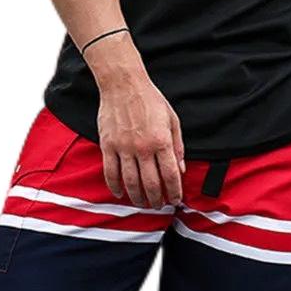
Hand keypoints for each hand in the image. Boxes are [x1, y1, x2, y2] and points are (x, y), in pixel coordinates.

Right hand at [96, 71, 184, 209]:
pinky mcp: (108, 146)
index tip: (176, 200)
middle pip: (151, 183)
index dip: (175, 191)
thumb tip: (181, 169)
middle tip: (159, 205)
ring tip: (143, 203)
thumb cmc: (150, 100)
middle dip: (157, 199)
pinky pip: (111, 172)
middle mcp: (143, 147)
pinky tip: (120, 194)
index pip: (171, 175)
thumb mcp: (172, 120)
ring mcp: (124, 148)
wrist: (124, 84)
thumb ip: (178, 146)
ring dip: (138, 197)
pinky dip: (115, 187)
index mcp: (162, 141)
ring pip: (131, 182)